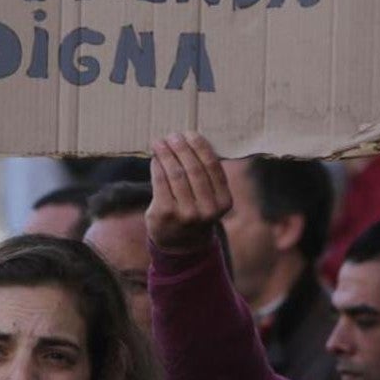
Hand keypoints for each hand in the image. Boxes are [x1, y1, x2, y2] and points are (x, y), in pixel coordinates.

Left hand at [145, 132, 232, 253]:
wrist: (181, 245)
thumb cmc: (196, 211)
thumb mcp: (211, 198)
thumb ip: (206, 175)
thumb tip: (191, 139)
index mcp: (224, 202)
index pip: (212, 166)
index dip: (200, 146)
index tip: (190, 133)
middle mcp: (208, 209)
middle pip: (193, 168)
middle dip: (182, 147)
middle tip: (173, 135)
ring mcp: (186, 213)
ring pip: (176, 174)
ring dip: (166, 154)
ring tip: (160, 142)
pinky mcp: (165, 213)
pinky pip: (160, 182)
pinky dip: (157, 166)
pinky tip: (155, 158)